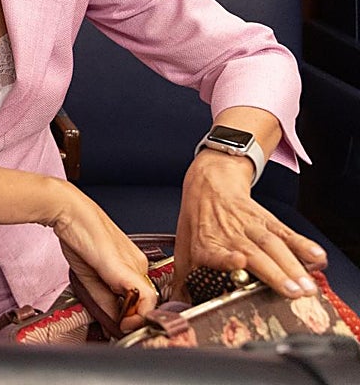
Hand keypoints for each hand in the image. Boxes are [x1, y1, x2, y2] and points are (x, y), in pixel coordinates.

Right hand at [49, 181, 157, 332]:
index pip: (139, 297)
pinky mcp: (129, 268)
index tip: (119, 325)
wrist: (70, 211)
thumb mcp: (88, 275)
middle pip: (143, 301)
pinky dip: (138, 314)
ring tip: (115, 321)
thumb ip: (103, 299)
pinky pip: (145, 298)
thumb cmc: (76, 234)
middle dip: (130, 318)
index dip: (131, 316)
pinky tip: (124, 319)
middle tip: (116, 326)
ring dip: (132, 318)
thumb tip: (113, 320)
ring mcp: (136, 265)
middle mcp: (138, 264)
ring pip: (146, 301)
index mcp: (129, 263)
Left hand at [175, 150, 326, 300]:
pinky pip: (286, 233)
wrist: (208, 186)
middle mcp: (230, 234)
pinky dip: (303, 245)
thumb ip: (182, 280)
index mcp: (206, 244)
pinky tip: (317, 257)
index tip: (239, 260)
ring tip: (306, 285)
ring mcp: (250, 226)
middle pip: (254, 254)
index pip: (215, 252)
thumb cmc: (197, 222)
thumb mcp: (183, 248)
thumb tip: (177, 308)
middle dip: (275, 274)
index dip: (227, 258)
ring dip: (292, 266)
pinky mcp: (267, 220)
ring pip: (273, 245)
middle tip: (292, 292)